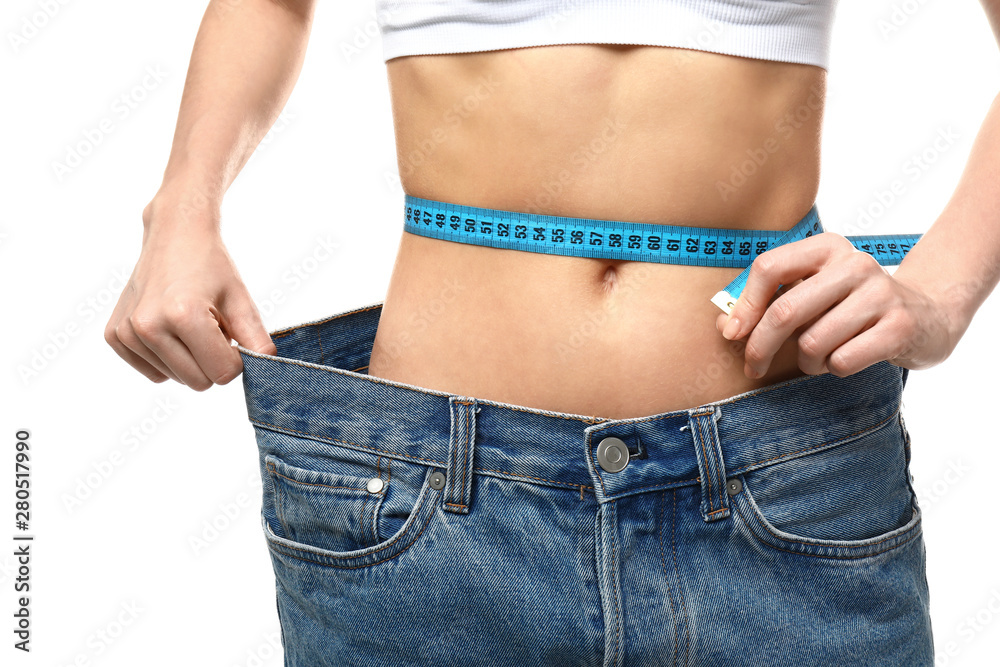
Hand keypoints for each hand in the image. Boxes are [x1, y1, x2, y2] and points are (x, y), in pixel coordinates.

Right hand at [104, 199, 276, 389]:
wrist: (174, 235)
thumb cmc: (211, 266)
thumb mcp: (240, 299)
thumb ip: (256, 338)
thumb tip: (268, 368)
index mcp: (183, 315)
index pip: (222, 374)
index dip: (235, 358)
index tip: (231, 334)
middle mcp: (148, 326)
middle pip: (198, 382)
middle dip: (212, 361)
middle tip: (211, 327)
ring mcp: (126, 332)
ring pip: (176, 379)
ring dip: (190, 359)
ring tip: (188, 323)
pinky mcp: (114, 336)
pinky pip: (153, 373)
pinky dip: (167, 359)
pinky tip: (168, 328)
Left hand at [713, 232, 959, 378]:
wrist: (926, 316)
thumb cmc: (850, 307)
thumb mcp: (812, 293)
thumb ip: (768, 304)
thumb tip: (726, 327)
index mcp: (826, 247)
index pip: (769, 268)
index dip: (744, 304)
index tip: (733, 333)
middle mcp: (854, 263)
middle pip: (784, 311)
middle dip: (759, 347)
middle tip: (753, 367)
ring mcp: (880, 293)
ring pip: (812, 342)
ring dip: (806, 362)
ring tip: (818, 358)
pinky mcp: (899, 326)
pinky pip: (842, 361)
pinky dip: (834, 369)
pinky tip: (846, 358)